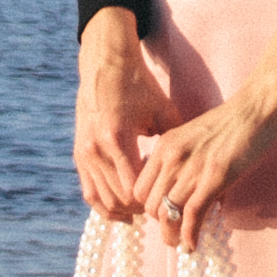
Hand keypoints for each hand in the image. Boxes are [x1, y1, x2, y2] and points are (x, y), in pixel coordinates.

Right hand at [73, 9, 171, 216]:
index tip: (169, 203)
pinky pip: (89, 192)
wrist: (105, 65)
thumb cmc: (138, 86)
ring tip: (143, 212)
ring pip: (102, 200)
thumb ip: (174, 142)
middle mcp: (96, 149)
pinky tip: (122, 211)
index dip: (152, 201)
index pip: (134, 188)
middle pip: (118, 198)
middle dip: (140, 209)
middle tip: (160, 211)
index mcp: (118, 139)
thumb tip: (196, 169)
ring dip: (123, 210)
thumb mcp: (163, 110)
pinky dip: (104, 205)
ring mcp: (85, 153)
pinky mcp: (79, 155)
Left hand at [137, 14, 276, 241]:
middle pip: (151, 206)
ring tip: (182, 244)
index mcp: (164, 146)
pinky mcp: (215, 177)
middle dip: (161, 224)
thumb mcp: (194, 139)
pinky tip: (194, 246)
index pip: (139, 189)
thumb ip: (182, 162)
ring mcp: (193, 167)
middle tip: (175, 233)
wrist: (259, 105)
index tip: (164, 217)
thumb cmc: (232, 122)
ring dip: (173, 236)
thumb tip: (181, 193)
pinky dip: (190, 236)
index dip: (150, 208)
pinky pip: (193, 215)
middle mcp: (171, 156)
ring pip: (169, 214)